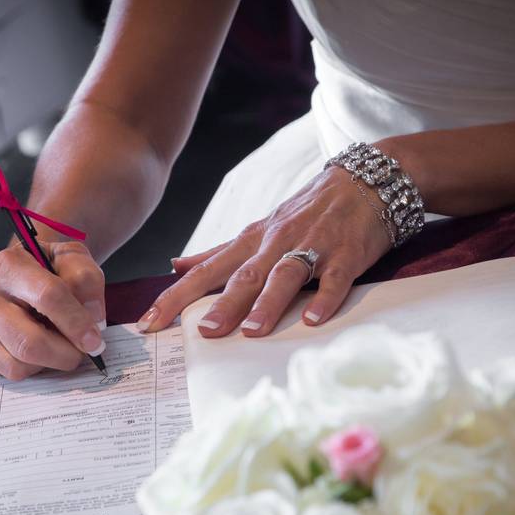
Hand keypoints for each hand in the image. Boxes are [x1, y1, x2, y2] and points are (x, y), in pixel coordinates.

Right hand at [0, 241, 106, 379]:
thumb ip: (87, 281)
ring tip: (58, 344)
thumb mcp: (74, 260)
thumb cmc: (51, 269)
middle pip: (29, 341)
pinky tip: (36, 348)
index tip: (95, 340)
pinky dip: (32, 368)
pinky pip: (8, 374)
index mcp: (8, 265)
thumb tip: (93, 318)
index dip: (76, 322)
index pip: (47, 296)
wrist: (23, 275)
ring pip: (17, 365)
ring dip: (50, 363)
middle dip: (65, 353)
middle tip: (82, 351)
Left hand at [137, 167, 391, 337]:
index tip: (149, 322)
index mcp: (252, 241)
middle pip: (243, 275)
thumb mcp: (258, 229)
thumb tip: (176, 266)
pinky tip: (313, 320)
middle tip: (204, 333)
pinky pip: (334, 279)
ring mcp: (312, 246)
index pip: (206, 271)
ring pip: (285, 274)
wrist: (365, 182)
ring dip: (268, 302)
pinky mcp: (346, 255)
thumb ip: (219, 252)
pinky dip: (324, 298)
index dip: (176, 296)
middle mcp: (276, 242)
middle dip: (222, 304)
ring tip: (252, 331)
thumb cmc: (307, 211)